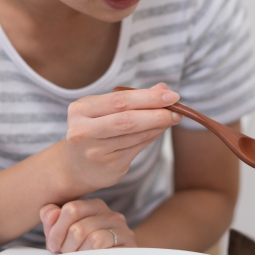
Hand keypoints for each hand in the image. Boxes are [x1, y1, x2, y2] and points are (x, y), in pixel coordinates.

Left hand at [40, 199, 135, 252]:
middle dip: (67, 247)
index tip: (54, 245)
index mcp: (93, 205)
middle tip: (68, 253)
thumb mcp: (61, 232)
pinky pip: (104, 246)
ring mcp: (120, 226)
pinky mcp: (128, 241)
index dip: (57, 231)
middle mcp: (109, 212)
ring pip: (92, 238)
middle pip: (78, 228)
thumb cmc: (81, 247)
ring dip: (81, 253)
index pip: (70, 209)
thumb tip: (51, 214)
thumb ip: (51, 217)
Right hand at [62, 83, 182, 192]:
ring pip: (135, 135)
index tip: (172, 95)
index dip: (148, 97)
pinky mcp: (108, 167)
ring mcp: (95, 152)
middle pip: (127, 119)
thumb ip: (133, 98)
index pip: (120, 100)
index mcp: (81, 109)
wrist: (76, 166)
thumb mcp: (105, 110)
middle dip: (157, 113)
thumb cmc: (95, 130)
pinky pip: (137, 148)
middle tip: (177, 109)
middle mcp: (83, 131)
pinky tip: (160, 130)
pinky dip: (152, 136)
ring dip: (159, 125)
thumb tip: (163, 88)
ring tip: (173, 117)